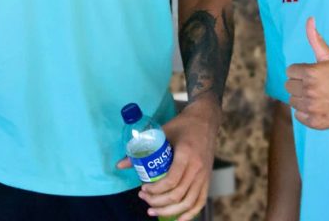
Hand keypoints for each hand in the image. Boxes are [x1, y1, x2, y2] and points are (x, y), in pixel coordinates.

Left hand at [117, 99, 218, 220]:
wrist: (206, 118)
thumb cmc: (183, 124)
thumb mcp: (163, 131)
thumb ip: (143, 147)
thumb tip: (120, 164)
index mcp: (186, 155)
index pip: (171, 181)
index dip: (155, 190)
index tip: (143, 188)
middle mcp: (197, 168)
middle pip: (177, 194)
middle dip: (158, 202)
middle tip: (144, 199)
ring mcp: (204, 175)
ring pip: (188, 202)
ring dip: (170, 211)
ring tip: (153, 211)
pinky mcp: (207, 178)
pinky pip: (200, 202)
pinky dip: (189, 214)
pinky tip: (178, 220)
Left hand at [285, 17, 328, 129]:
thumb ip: (315, 39)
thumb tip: (309, 19)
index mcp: (311, 73)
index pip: (290, 71)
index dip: (300, 71)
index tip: (312, 74)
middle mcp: (309, 90)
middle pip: (288, 86)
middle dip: (299, 84)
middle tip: (314, 85)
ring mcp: (311, 108)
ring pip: (292, 101)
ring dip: (301, 98)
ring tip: (316, 95)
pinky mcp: (314, 122)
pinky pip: (298, 115)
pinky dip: (305, 112)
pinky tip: (317, 107)